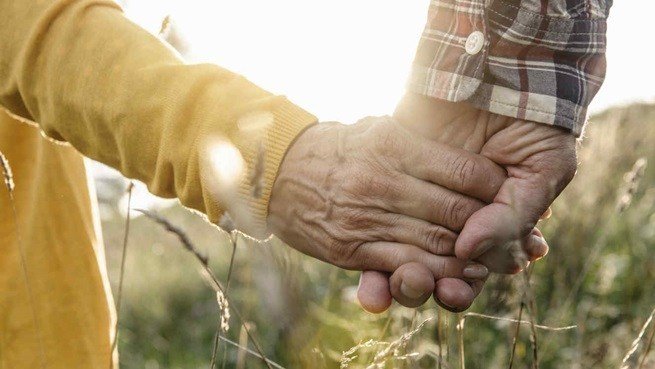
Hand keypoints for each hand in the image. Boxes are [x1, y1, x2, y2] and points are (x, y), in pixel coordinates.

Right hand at [268, 116, 507, 309]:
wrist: (278, 172)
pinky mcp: (353, 248)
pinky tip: (458, 275)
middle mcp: (382, 181)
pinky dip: (437, 274)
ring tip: (491, 257)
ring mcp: (366, 218)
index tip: (505, 189)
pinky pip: (405, 265)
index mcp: (392, 145)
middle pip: (455, 212)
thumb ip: (417, 135)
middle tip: (509, 229)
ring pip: (436, 245)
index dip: (494, 186)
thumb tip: (465, 146)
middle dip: (488, 225)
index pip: (464, 171)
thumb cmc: (336, 147)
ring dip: (470, 257)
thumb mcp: (375, 127)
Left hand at [358, 94, 574, 311]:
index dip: (463, 286)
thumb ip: (512, 216)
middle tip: (434, 288)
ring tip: (405, 279)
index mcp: (488, 226)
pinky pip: (377, 223)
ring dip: (403, 277)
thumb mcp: (541, 170)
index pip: (472, 270)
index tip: (456, 291)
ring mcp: (420, 201)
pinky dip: (371, 254)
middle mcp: (452, 220)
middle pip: (435, 270)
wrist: (501, 70)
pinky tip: (373, 274)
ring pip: (403, 255)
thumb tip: (469, 250)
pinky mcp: (395, 177)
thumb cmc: (533, 123)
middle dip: (431, 286)